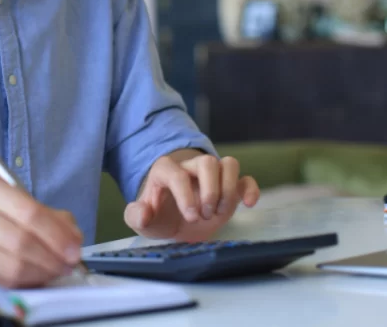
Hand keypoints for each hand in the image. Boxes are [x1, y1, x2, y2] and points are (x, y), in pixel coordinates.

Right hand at [0, 174, 83, 287]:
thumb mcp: (17, 207)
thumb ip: (51, 218)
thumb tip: (73, 239)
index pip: (30, 212)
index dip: (56, 234)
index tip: (74, 249)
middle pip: (21, 239)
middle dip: (52, 256)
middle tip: (68, 264)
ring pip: (12, 262)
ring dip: (41, 271)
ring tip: (54, 271)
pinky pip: (0, 278)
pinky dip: (24, 281)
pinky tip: (34, 277)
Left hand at [124, 151, 259, 241]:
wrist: (176, 223)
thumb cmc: (159, 217)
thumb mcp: (142, 220)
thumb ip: (136, 216)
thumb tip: (143, 212)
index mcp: (166, 171)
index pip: (177, 174)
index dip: (185, 195)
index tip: (191, 217)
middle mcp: (191, 168)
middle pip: (207, 162)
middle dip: (209, 191)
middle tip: (204, 215)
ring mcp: (213, 177)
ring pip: (229, 164)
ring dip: (229, 189)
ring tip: (219, 211)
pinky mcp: (230, 188)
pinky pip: (246, 178)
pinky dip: (250, 189)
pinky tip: (249, 204)